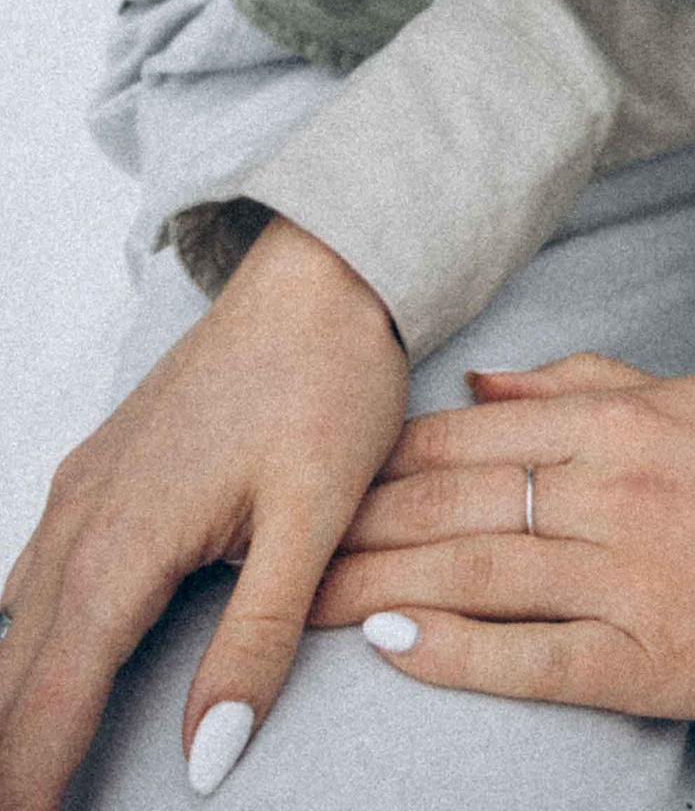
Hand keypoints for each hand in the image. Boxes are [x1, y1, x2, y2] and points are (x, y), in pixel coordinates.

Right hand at [0, 215, 407, 810]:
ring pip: (13, 631)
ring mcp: (80, 495)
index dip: (24, 787)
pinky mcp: (97, 475)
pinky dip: (26, 647)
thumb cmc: (328, 380)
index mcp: (122, 550)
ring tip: (26, 770)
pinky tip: (42, 672)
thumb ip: (258, 640)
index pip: (45, 707)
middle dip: (9, 756)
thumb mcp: (313, 517)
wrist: (323, 270)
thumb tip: (207, 759)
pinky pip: (33, 580)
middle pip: (11, 680)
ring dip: (11, 706)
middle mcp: (78, 526)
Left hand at [309, 354, 694, 719]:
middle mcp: (616, 491)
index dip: (385, 458)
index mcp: (623, 423)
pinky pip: (529, 656)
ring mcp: (627, 577)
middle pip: (456, 504)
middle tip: (283, 545)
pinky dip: (454, 651)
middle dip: (358, 525)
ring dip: (379, 587)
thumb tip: (481, 383)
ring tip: (305, 602)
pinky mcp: (643, 659)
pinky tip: (393, 646)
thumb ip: (585, 383)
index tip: (323, 476)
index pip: (472, 435)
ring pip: (478, 574)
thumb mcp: (689, 396)